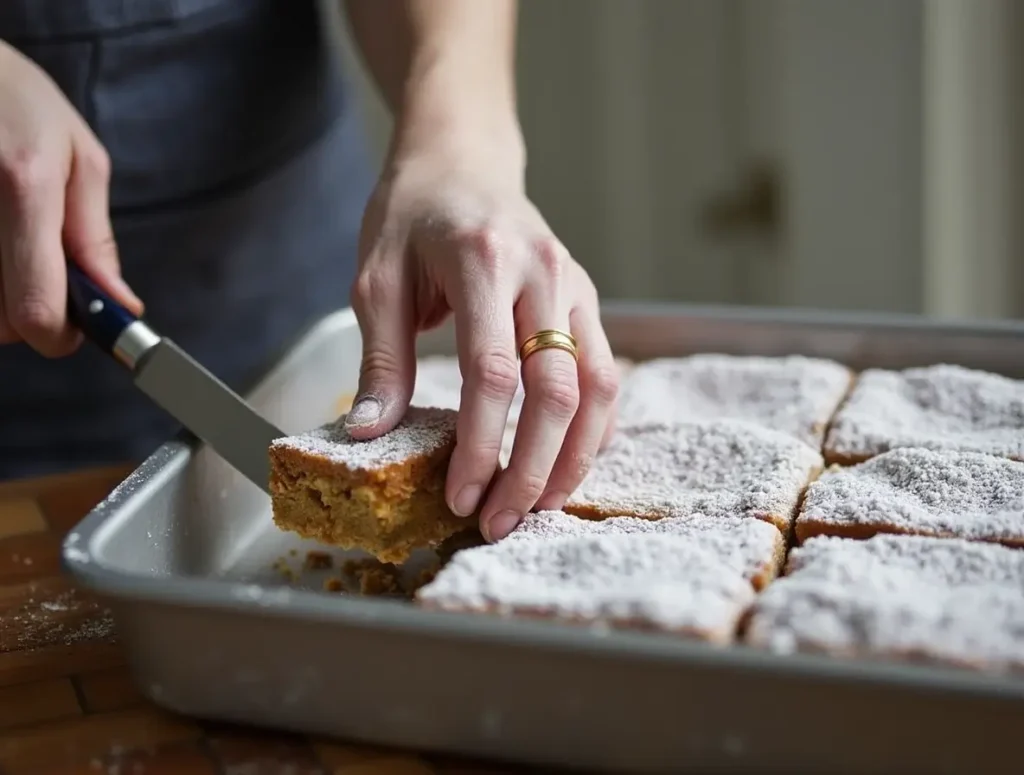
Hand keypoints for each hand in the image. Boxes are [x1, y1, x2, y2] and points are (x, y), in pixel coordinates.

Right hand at [0, 41, 141, 355]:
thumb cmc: (13, 99)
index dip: (59, 334)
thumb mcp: (77, 158)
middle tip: (35, 275)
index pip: (35, 310)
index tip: (71, 326)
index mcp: (23, 186)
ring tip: (6, 251)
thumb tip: (118, 305)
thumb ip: (95, 240)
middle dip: (26, 316)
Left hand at [345, 126, 619, 543]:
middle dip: (531, 468)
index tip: (461, 496)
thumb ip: (381, 358)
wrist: (462, 159)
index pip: (492, 374)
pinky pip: (606, 372)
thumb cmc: (413, 214)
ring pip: (597, 386)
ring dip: (574, 456)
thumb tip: (371, 432)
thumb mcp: (378, 278)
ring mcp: (574, 284)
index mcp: (483, 261)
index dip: (480, 446)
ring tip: (541, 506)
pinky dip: (594, 425)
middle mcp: (543, 272)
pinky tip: (569, 461)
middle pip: (556, 390)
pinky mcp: (587, 298)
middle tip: (500, 521)